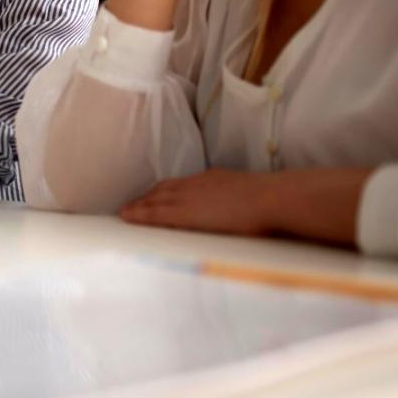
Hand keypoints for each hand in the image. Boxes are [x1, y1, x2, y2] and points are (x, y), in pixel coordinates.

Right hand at [119, 169, 278, 236]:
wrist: (273, 198)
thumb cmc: (251, 227)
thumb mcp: (220, 240)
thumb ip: (197, 238)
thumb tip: (185, 241)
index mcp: (186, 213)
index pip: (155, 213)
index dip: (138, 214)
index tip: (123, 215)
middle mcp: (189, 194)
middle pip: (157, 197)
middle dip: (140, 203)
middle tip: (126, 208)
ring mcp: (201, 182)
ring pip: (170, 186)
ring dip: (153, 192)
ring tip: (145, 197)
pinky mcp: (215, 176)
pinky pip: (185, 180)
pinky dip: (173, 185)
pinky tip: (177, 188)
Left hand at [120, 167, 370, 245]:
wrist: (270, 199)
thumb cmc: (269, 199)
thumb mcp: (248, 192)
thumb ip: (238, 199)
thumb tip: (242, 206)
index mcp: (212, 180)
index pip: (181, 184)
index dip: (165, 191)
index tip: (154, 196)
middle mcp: (195, 185)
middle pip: (163, 190)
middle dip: (147, 197)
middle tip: (132, 205)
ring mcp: (188, 198)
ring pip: (155, 200)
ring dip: (140, 206)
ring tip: (126, 212)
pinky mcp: (183, 214)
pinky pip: (155, 214)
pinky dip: (141, 214)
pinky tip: (128, 217)